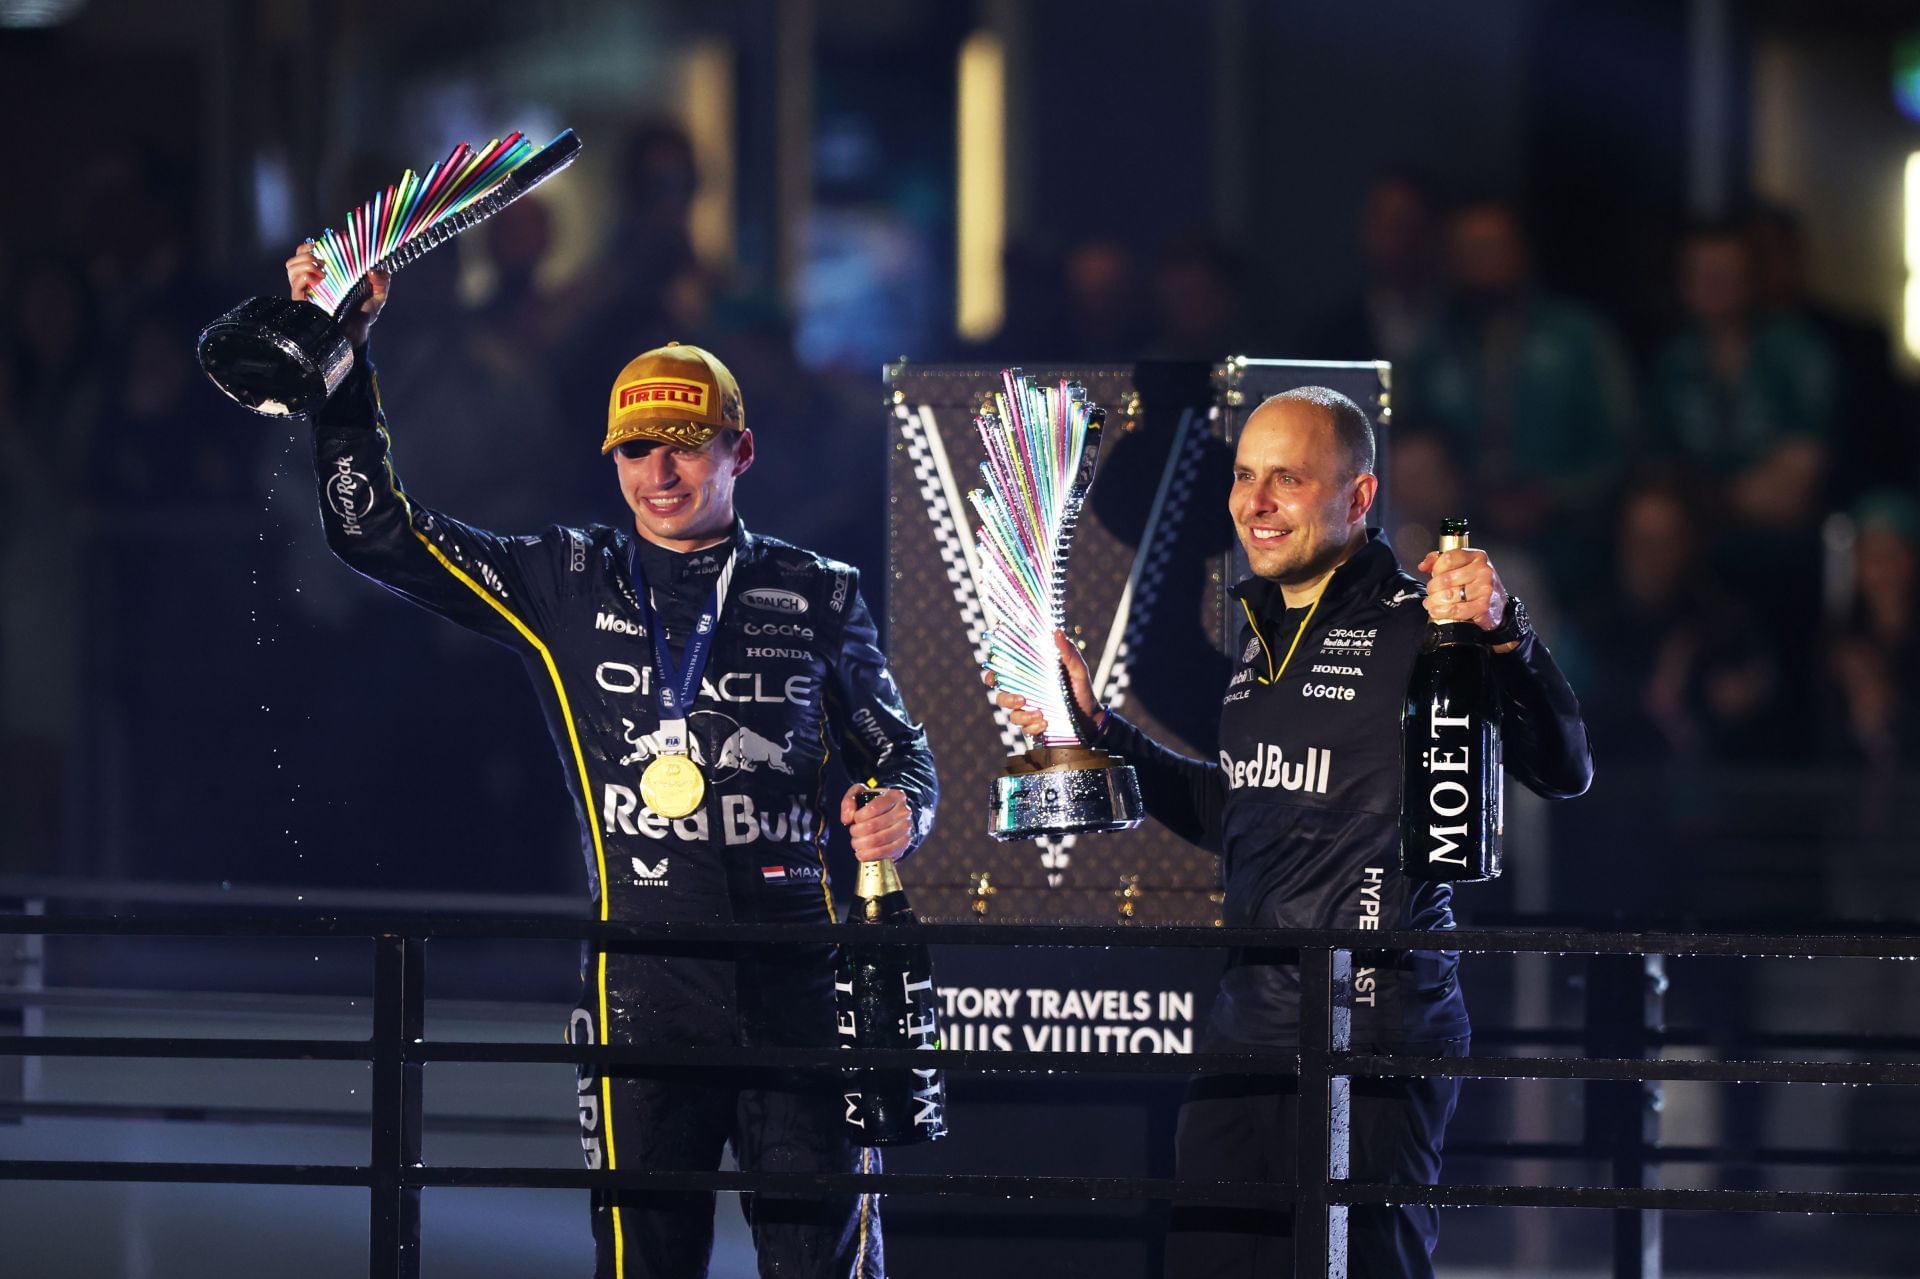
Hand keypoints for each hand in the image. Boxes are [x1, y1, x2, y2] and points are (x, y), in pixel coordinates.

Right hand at [286, 242, 387, 347]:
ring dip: (305, 262)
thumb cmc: (364, 314)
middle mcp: (311, 283)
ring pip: (291, 268)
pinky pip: (295, 284)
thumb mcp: (378, 295)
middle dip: (304, 252)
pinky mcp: (304, 304)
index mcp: (324, 276)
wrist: (358, 334)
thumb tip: (373, 270)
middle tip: (322, 258)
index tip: (324, 240)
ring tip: (322, 269)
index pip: (305, 254)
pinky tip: (320, 279)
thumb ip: (382, 281)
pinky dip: (306, 276)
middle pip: (294, 259)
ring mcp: (306, 293)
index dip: (310, 245)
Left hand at [840, 785, 911, 861]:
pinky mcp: (904, 844)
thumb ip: (849, 801)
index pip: (873, 807)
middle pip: (873, 826)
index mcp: (895, 796)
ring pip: (877, 840)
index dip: (859, 816)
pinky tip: (862, 853)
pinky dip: (869, 855)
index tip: (855, 819)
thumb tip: (847, 818)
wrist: (894, 816)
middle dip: (856, 831)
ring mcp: (906, 829)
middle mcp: (904, 812)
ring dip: (861, 844)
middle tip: (853, 832)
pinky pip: (884, 852)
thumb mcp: (860, 794)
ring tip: (856, 842)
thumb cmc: (875, 805)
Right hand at [986, 629, 1103, 737]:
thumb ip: (1068, 653)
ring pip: (1011, 715)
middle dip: (1006, 698)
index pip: (1004, 671)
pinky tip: (1046, 723)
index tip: (994, 673)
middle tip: (1022, 700)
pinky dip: (1033, 727)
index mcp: (1031, 675)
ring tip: (1040, 715)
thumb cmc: (1082, 691)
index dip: (993, 671)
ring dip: (1022, 716)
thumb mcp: (1078, 670)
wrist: (1091, 719)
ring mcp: (1028, 710)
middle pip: (1000, 695)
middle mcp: (1025, 692)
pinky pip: (1025, 729)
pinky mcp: (1033, 727)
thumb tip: (1057, 632)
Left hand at [1416, 547, 1512, 646]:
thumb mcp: (1461, 566)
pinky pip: (1456, 609)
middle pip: (1446, 578)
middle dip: (1432, 587)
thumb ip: (1440, 561)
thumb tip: (1424, 565)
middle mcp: (1483, 571)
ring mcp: (1484, 588)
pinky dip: (1442, 611)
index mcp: (1476, 557)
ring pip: (1449, 594)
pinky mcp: (1482, 606)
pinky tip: (1436, 611)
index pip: (1448, 558)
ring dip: (1434, 601)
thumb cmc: (1475, 584)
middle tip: (1431, 592)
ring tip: (1431, 602)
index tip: (1433, 575)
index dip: (1436, 568)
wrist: (1497, 605)